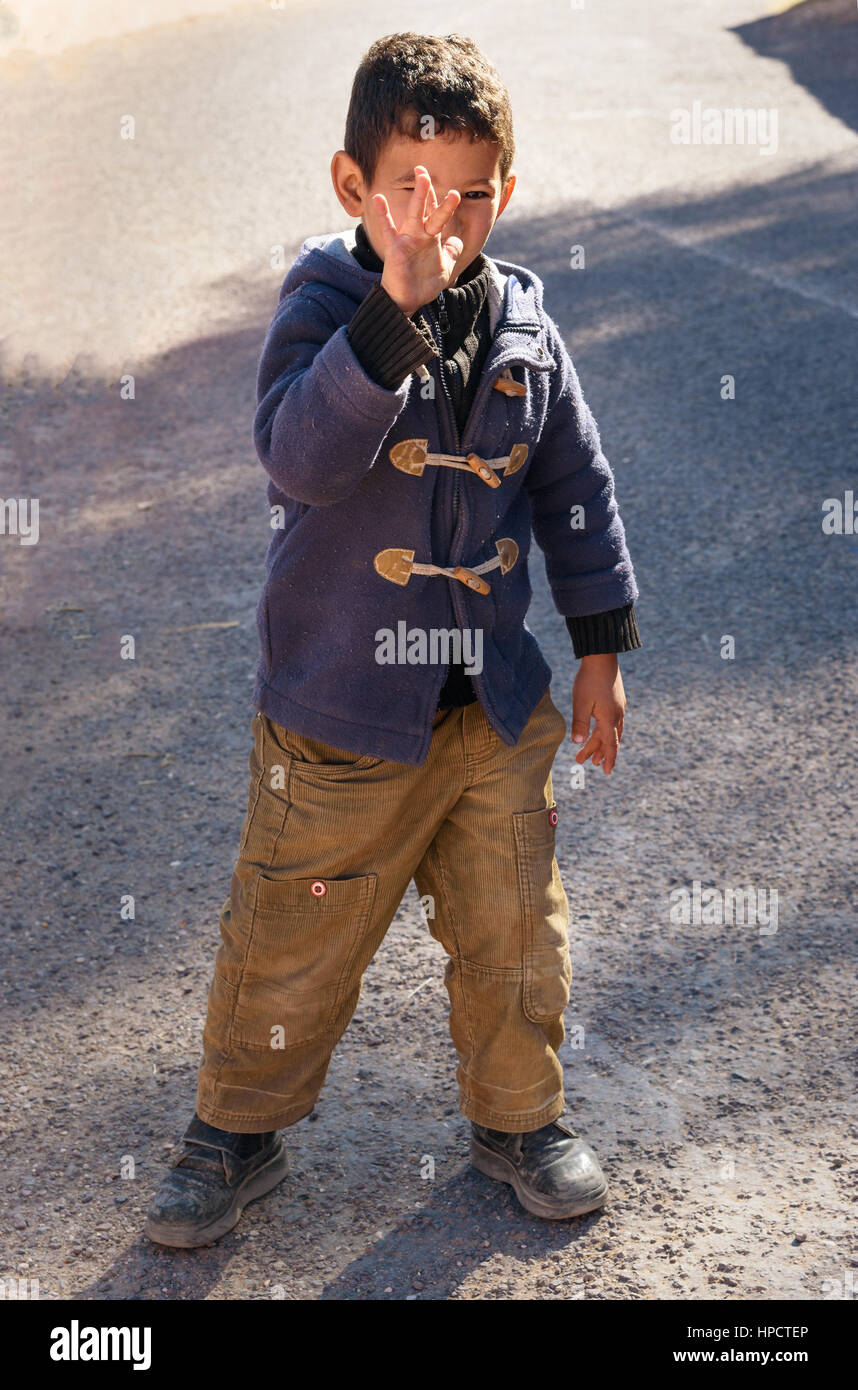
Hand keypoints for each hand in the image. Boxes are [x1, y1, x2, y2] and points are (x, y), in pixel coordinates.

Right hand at [374, 167, 463, 315]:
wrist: (408, 301)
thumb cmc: (424, 285)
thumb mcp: (445, 268)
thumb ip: (452, 252)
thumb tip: (458, 240)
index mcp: (431, 238)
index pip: (437, 215)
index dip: (445, 204)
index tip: (453, 192)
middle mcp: (419, 235)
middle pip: (425, 208)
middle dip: (426, 189)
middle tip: (423, 169)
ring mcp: (407, 240)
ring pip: (414, 213)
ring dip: (419, 195)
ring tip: (421, 175)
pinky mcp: (396, 248)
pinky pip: (389, 229)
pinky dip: (383, 215)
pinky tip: (378, 198)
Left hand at [571, 653, 625, 774]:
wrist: (602, 656)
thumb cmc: (589, 679)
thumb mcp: (581, 703)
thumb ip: (580, 724)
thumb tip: (578, 743)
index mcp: (609, 718)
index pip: (610, 745)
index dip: (609, 759)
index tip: (607, 772)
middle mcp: (617, 715)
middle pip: (609, 740)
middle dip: (600, 752)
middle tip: (590, 764)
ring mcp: (618, 706)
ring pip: (612, 730)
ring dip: (603, 742)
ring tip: (595, 752)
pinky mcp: (617, 699)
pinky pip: (614, 721)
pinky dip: (607, 730)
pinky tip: (602, 729)